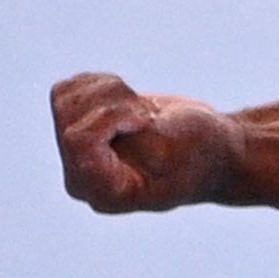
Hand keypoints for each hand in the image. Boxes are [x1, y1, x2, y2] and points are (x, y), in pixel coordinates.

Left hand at [52, 70, 240, 213]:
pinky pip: (68, 88)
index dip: (111, 117)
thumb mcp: (175, 147)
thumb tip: (75, 139)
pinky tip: (127, 102)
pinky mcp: (78, 128)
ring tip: (140, 111)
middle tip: (147, 115)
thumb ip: (127, 144)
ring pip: (64, 97)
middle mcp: (82, 178)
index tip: (145, 121)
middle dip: (112, 100)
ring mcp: (76, 155)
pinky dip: (100, 83)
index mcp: (104, 194)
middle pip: (67, 114)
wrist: (213, 148)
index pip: (78, 141)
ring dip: (108, 89)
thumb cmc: (201, 153)